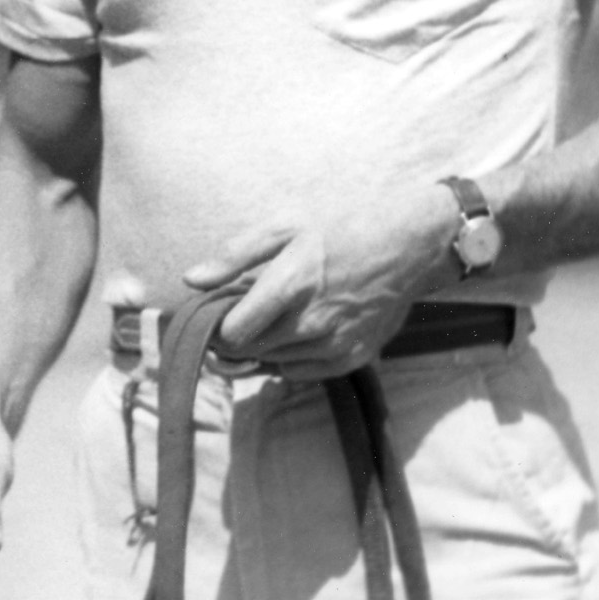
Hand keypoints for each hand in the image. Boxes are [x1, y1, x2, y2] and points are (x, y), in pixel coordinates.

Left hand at [183, 182, 458, 378]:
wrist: (407, 245)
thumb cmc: (340, 228)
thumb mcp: (284, 226)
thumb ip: (234, 255)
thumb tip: (191, 279)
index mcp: (290, 285)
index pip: (233, 334)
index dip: (218, 327)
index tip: (220, 313)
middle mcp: (312, 323)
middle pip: (250, 351)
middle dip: (236, 337)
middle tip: (242, 313)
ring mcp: (334, 344)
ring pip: (274, 363)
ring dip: (263, 347)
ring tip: (274, 316)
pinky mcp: (352, 358)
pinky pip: (302, 372)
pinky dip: (290, 358)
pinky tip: (296, 331)